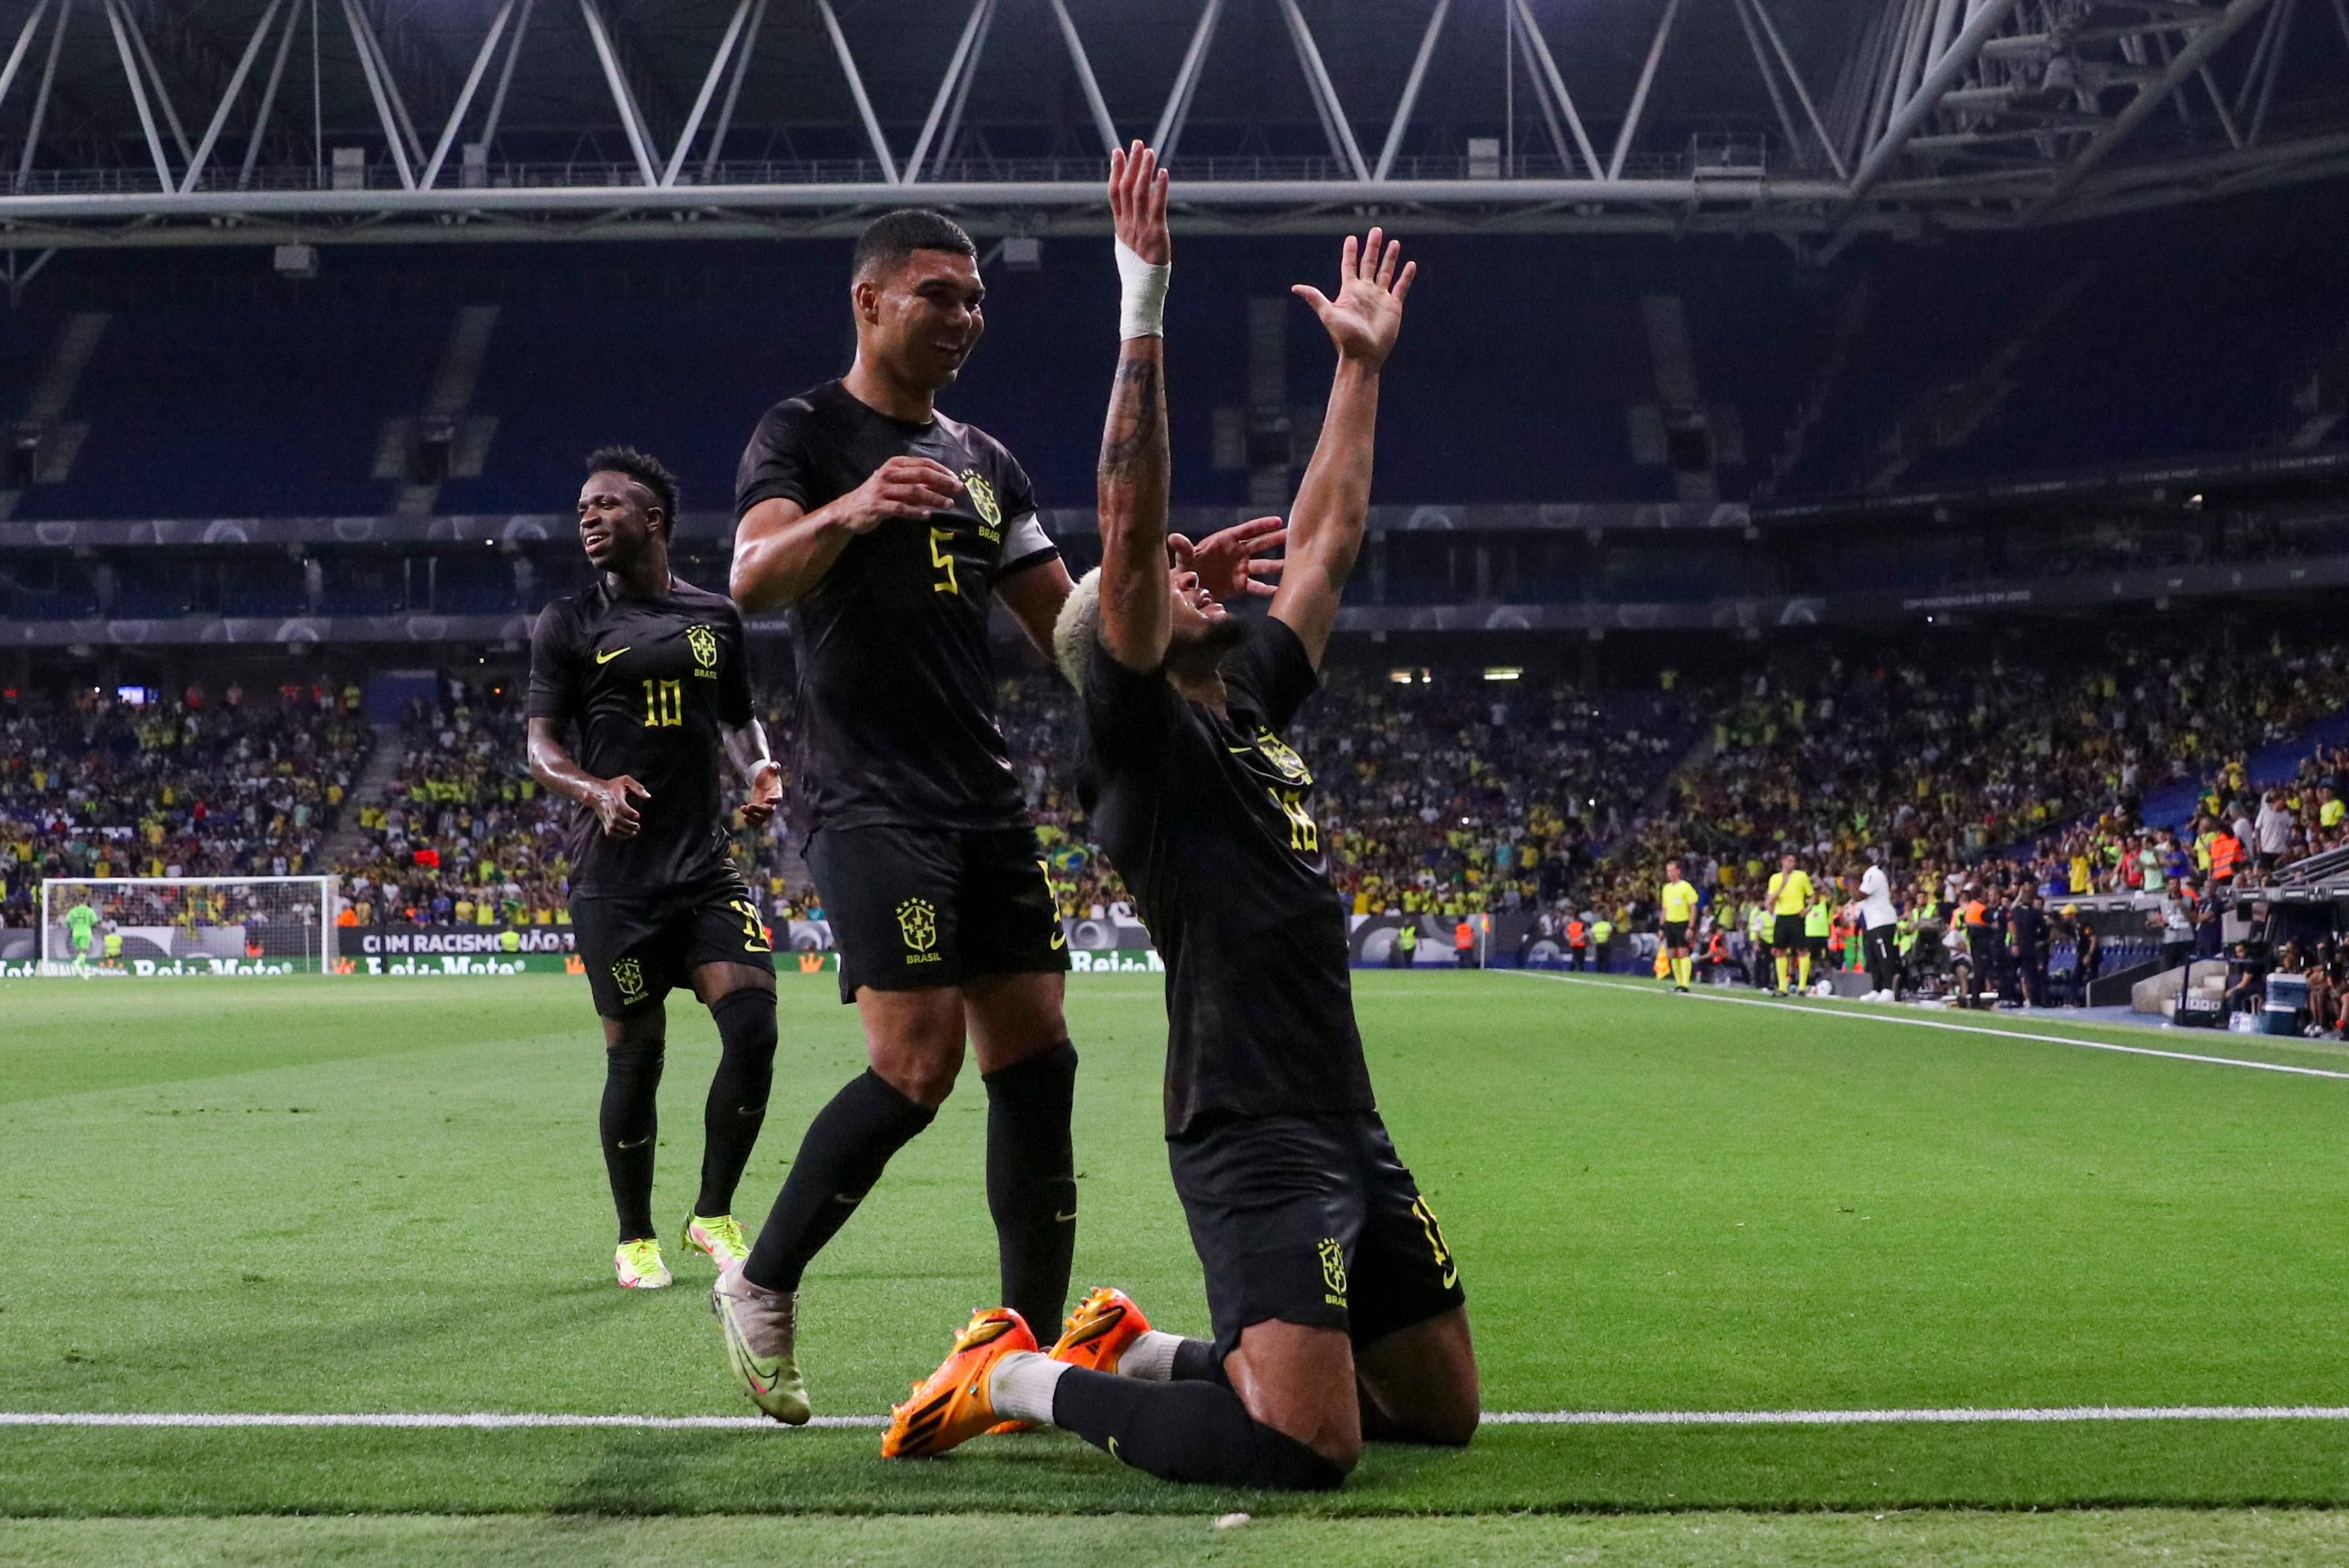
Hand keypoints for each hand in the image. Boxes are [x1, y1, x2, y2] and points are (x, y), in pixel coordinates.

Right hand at [589, 774, 649, 838]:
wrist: (595, 792)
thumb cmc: (613, 786)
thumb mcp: (625, 780)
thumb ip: (638, 787)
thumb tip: (648, 797)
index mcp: (614, 797)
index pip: (620, 807)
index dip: (629, 813)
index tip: (637, 816)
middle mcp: (609, 807)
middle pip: (616, 819)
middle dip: (628, 825)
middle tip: (637, 827)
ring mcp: (605, 815)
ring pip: (612, 827)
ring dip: (624, 832)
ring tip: (634, 832)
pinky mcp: (603, 820)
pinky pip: (609, 831)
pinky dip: (617, 836)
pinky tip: (626, 835)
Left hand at [743, 760, 783, 825]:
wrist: (763, 779)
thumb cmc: (768, 773)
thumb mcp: (770, 768)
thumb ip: (774, 766)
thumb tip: (774, 765)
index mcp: (777, 792)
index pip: (778, 799)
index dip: (773, 800)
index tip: (766, 799)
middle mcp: (772, 803)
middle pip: (769, 811)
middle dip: (759, 810)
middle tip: (749, 805)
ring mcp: (765, 808)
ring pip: (762, 818)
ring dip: (753, 817)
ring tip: (743, 808)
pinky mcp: (758, 810)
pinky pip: (756, 820)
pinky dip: (750, 821)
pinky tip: (744, 816)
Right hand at [838, 455, 961, 533]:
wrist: (848, 511)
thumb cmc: (877, 496)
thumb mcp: (895, 484)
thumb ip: (916, 483)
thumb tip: (942, 485)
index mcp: (894, 464)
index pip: (922, 463)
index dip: (941, 470)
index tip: (956, 478)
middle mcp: (889, 474)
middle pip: (921, 474)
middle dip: (942, 481)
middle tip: (958, 489)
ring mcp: (882, 489)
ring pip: (914, 491)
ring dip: (934, 498)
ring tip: (948, 504)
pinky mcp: (878, 506)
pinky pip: (901, 508)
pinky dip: (916, 512)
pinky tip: (927, 515)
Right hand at [1108, 141, 1168, 264]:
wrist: (1141, 291)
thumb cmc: (1137, 271)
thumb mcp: (1128, 247)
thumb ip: (1129, 227)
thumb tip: (1129, 215)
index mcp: (1120, 226)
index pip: (1114, 192)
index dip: (1116, 170)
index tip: (1117, 151)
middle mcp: (1128, 224)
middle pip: (1125, 187)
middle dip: (1130, 163)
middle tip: (1136, 143)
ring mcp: (1140, 228)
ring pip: (1139, 193)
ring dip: (1143, 170)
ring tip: (1149, 152)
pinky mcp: (1155, 234)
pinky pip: (1157, 206)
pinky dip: (1160, 188)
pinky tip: (1163, 173)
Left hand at [1172, 515, 1284, 601]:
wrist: (1186, 587)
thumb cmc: (1185, 567)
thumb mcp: (1185, 557)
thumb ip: (1183, 547)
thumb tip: (1173, 537)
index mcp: (1226, 540)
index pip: (1247, 531)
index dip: (1262, 526)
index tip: (1279, 522)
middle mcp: (1237, 553)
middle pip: (1260, 545)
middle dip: (1276, 540)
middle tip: (1293, 536)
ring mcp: (1240, 568)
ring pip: (1263, 565)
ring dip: (1276, 565)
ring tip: (1292, 564)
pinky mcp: (1240, 585)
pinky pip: (1256, 586)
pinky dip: (1266, 589)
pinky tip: (1278, 591)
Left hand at [1292, 228, 1413, 367]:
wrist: (1363, 355)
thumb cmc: (1345, 337)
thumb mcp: (1328, 314)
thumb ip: (1315, 298)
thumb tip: (1295, 288)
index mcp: (1350, 291)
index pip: (1349, 266)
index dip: (1350, 252)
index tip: (1351, 238)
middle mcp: (1365, 291)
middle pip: (1369, 263)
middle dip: (1373, 247)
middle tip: (1376, 230)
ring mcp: (1380, 298)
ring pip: (1386, 272)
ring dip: (1390, 257)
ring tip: (1394, 242)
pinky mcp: (1393, 306)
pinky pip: (1401, 287)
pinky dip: (1406, 276)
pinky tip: (1410, 264)